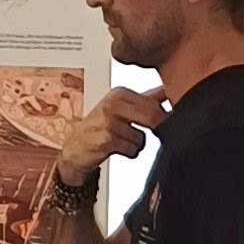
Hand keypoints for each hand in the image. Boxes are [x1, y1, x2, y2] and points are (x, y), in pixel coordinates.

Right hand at [51, 87, 167, 188]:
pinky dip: (130, 153)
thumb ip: (145, 100)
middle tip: (140, 135)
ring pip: (143, 137)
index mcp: (119, 93)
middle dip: (154, 130)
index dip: (161, 116)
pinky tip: (117, 149)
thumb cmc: (99, 128)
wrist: (75, 149)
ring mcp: (108, 121)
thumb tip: (169, 90)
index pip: (154, 103)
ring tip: (122, 142)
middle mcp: (112, 104)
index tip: (157, 123)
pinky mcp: (106, 139)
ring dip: (137, 145)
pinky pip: (133, 149)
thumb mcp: (121, 108)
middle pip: (152, 117)